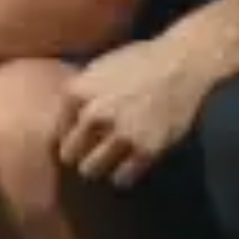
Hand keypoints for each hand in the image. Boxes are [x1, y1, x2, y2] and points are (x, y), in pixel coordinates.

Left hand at [54, 33, 216, 186]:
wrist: (181, 62)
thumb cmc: (139, 60)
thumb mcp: (98, 68)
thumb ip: (79, 94)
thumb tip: (64, 121)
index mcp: (77, 91)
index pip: (57, 132)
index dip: (69, 136)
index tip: (79, 137)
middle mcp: (94, 115)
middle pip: (69, 155)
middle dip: (79, 154)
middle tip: (92, 151)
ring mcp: (120, 134)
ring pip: (91, 170)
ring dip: (99, 166)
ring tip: (109, 157)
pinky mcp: (146, 150)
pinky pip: (121, 178)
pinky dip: (123, 174)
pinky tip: (129, 162)